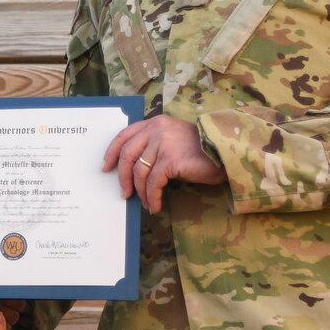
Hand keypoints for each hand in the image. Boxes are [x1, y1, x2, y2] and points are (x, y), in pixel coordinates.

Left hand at [101, 115, 224, 211]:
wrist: (223, 153)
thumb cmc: (200, 150)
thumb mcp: (173, 139)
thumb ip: (155, 144)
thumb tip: (134, 168)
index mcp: (155, 123)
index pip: (124, 135)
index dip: (112, 152)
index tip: (106, 167)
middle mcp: (157, 129)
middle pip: (127, 154)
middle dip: (123, 177)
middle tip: (124, 193)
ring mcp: (163, 143)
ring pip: (140, 171)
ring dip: (140, 191)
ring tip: (145, 203)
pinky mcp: (170, 160)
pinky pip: (153, 183)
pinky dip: (152, 197)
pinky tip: (155, 206)